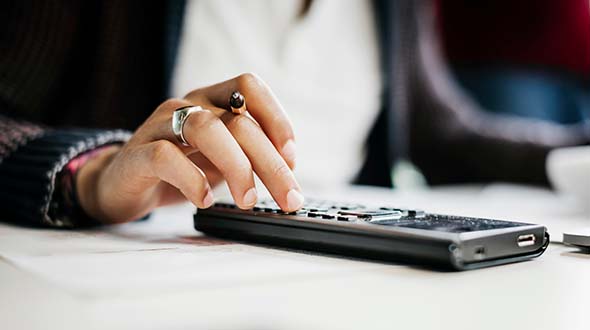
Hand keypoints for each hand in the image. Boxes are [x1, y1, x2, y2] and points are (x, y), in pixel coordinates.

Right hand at [76, 73, 301, 223]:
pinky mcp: (137, 153)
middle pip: (237, 121)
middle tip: (287, 199)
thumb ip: (249, 156)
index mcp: (210, 101)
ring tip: (247, 200)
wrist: (121, 185)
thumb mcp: (221, 159)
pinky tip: (203, 200)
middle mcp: (187, 106)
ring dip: (237, 167)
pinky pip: (165, 156)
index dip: (276, 119)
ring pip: (205, 128)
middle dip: (270, 163)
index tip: (292, 158)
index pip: (249, 87)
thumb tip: (288, 171)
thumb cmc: (179, 170)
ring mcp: (160, 126)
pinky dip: (192, 180)